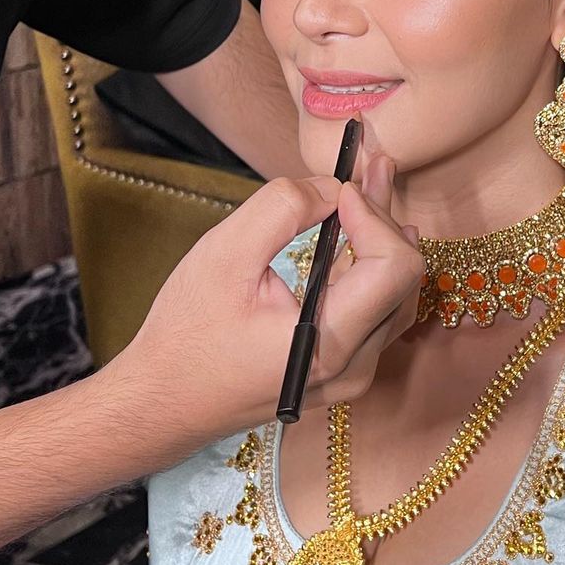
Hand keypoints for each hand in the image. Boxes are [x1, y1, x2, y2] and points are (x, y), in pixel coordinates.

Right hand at [111, 158, 422, 446]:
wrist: (162, 402)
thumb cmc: (185, 334)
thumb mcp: (223, 255)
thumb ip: (282, 209)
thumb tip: (332, 189)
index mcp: (330, 343)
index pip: (394, 267)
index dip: (374, 215)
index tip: (339, 189)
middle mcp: (354, 366)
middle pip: (403, 276)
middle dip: (384, 215)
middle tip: (372, 162)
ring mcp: (352, 373)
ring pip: (396, 292)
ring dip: (383, 235)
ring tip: (371, 184)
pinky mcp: (341, 368)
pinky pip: (376, 310)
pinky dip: (370, 263)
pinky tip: (358, 228)